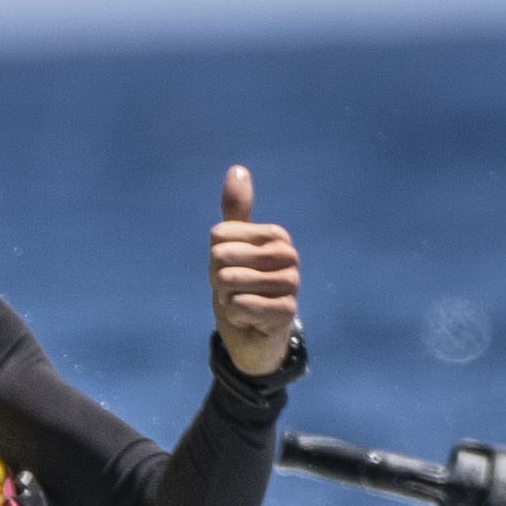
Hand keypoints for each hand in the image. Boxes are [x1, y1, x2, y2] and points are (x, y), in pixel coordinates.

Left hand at [209, 164, 302, 377]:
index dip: (215, 258)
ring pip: (233, 282)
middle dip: (219, 279)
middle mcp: (288, 256)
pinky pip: (242, 306)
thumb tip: (238, 169)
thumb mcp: (231, 247)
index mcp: (275, 236)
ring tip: (241, 304)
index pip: (219, 237)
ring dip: (227, 298)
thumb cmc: (241, 286)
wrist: (251, 335)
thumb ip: (236, 211)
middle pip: (224, 257)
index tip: (230, 270)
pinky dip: (236, 315)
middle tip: (234, 290)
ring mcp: (291, 285)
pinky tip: (248, 320)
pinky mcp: (287, 313)